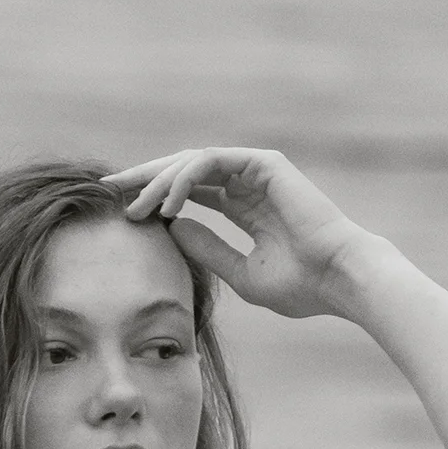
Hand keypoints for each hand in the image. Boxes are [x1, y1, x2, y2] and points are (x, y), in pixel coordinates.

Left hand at [103, 148, 376, 319]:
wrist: (339, 280)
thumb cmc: (301, 286)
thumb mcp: (241, 274)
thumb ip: (207, 251)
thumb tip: (170, 232)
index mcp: (244, 206)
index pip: (189, 193)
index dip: (154, 199)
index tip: (122, 213)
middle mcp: (247, 183)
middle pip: (184, 171)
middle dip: (144, 178)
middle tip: (108, 190)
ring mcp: (256, 169)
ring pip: (192, 162)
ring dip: (158, 181)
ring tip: (133, 205)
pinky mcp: (263, 163)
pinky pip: (212, 162)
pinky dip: (185, 178)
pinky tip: (166, 203)